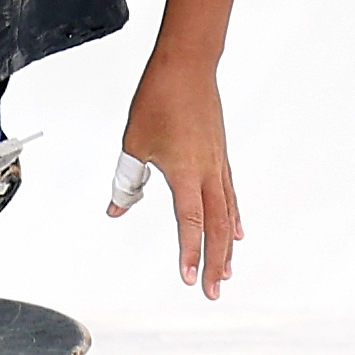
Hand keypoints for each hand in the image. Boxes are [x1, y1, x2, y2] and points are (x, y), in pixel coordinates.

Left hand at [113, 51, 241, 297]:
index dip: (190, 252)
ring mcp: (217, 164)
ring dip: (226, 244)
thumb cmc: (160, 98)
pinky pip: (230, 194)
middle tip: (213, 289)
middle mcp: (207, 172)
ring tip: (227, 269)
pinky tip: (237, 230)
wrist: (187, 65)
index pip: (190, 222)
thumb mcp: (134, 142)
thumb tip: (117, 208)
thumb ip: (127, 181)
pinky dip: (233, 216)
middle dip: (214, 261)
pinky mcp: (220, 155)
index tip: (189, 278)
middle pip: (215, 226)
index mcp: (186, 173)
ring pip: (226, 212)